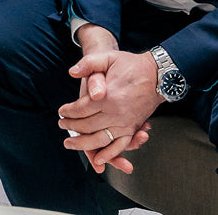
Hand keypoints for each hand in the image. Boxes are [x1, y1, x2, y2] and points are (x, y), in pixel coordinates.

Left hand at [58, 41, 160, 174]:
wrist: (156, 75)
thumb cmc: (130, 65)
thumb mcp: (108, 57)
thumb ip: (88, 63)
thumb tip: (72, 73)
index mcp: (108, 96)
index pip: (81, 109)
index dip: (68, 112)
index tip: (61, 112)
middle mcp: (117, 113)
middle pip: (88, 126)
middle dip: (72, 126)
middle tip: (62, 125)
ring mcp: (126, 123)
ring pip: (101, 139)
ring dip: (84, 144)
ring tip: (70, 144)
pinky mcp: (133, 128)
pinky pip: (120, 145)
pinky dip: (109, 155)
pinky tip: (98, 160)